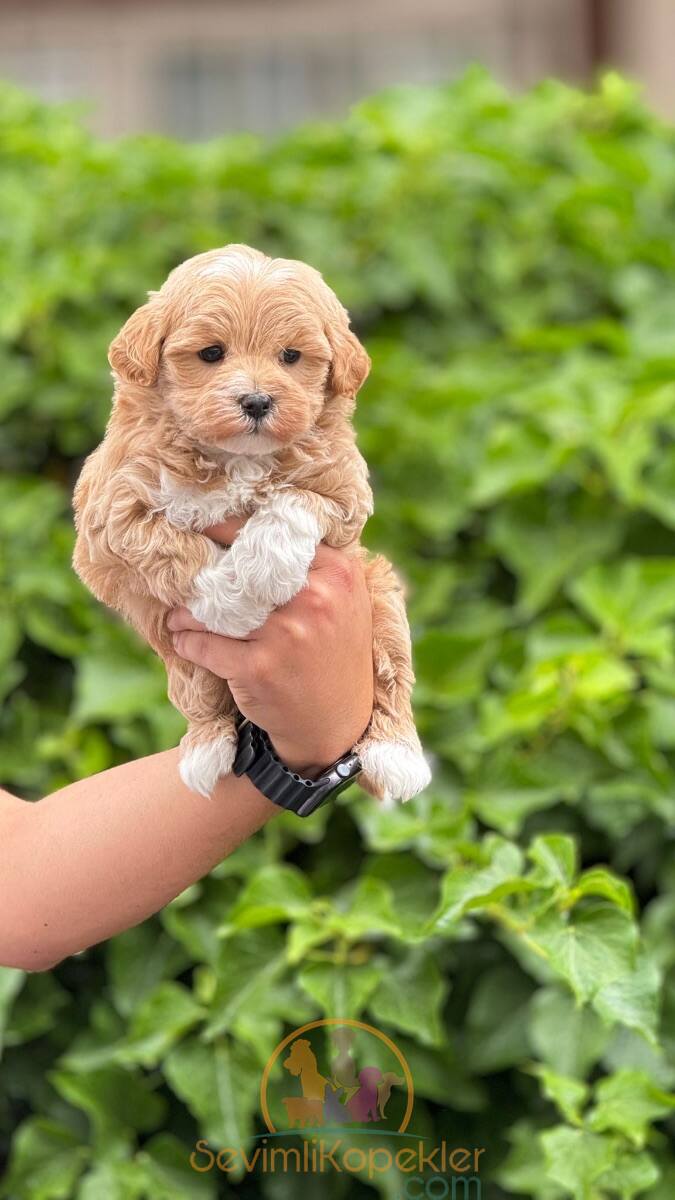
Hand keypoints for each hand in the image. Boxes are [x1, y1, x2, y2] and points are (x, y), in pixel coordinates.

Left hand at [167, 519, 373, 776]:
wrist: (338, 724)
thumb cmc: (334, 655)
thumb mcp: (345, 602)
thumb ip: (315, 566)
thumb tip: (258, 526)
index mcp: (337, 573)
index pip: (271, 537)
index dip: (228, 530)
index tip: (201, 528)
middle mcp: (314, 599)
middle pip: (238, 571)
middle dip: (204, 575)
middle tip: (182, 575)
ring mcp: (286, 634)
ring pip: (215, 609)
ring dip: (187, 613)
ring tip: (177, 614)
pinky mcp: (259, 668)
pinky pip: (205, 645)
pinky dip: (187, 642)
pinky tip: (182, 639)